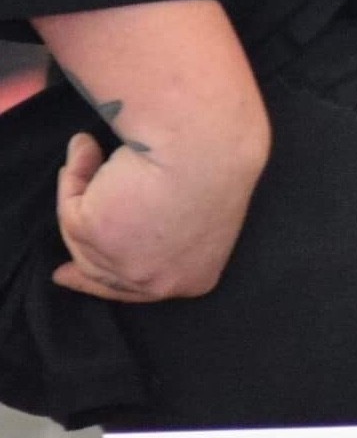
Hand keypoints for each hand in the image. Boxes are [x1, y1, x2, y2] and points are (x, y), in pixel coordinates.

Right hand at [53, 132, 257, 302]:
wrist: (205, 151)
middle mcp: (159, 282)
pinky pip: (70, 206)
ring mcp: (125, 264)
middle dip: (80, 269)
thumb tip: (123, 220)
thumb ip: (162, 232)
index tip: (75, 274)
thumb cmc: (214, 168)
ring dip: (81, 196)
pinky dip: (76, 174)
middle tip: (61, 269)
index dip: (109, 281)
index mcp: (194, 278)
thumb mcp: (198, 215)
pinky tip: (87, 147)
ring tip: (90, 154)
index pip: (142, 290)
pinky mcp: (94, 234)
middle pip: (107, 276)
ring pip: (83, 239)